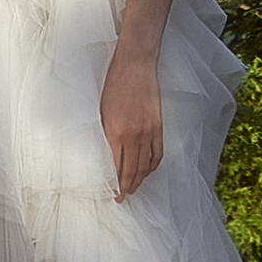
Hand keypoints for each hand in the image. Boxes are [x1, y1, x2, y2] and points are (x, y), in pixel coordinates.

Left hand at [101, 44, 162, 200]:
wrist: (135, 65)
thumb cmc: (114, 84)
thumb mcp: (102, 112)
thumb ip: (107, 135)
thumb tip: (109, 155)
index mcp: (116, 133)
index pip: (118, 168)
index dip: (118, 185)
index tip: (115, 195)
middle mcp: (134, 136)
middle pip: (133, 171)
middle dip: (128, 187)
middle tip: (124, 197)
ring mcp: (148, 131)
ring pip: (146, 165)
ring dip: (140, 180)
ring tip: (134, 188)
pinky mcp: (158, 125)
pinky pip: (157, 153)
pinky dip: (153, 166)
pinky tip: (147, 171)